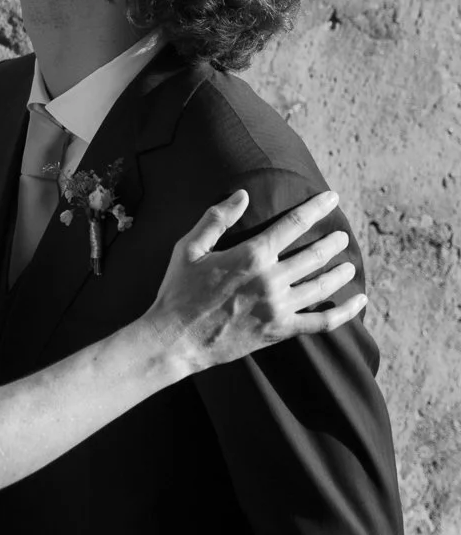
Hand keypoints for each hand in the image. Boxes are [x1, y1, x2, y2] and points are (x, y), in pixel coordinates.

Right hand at [150, 187, 365, 373]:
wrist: (176, 339)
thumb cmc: (179, 290)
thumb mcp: (189, 248)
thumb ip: (217, 219)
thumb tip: (242, 194)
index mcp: (251, 255)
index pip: (293, 224)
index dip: (315, 208)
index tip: (331, 198)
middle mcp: (271, 280)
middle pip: (314, 255)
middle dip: (332, 241)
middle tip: (342, 235)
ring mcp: (278, 307)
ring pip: (321, 286)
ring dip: (340, 273)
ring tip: (350, 264)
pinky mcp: (280, 330)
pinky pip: (321, 322)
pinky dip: (344, 313)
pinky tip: (357, 302)